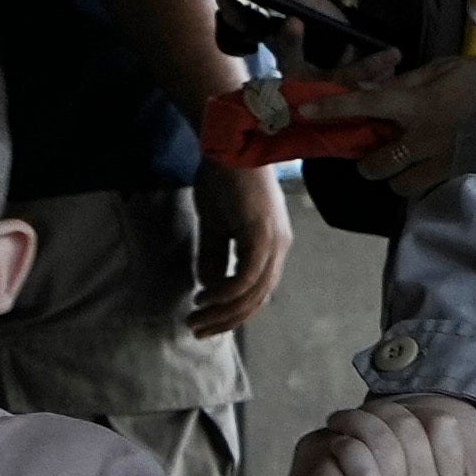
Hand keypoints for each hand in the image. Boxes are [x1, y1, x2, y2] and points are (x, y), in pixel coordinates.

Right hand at [188, 158, 286, 333]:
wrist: (227, 145)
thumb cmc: (222, 180)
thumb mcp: (216, 227)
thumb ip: (216, 257)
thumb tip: (210, 287)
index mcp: (272, 247)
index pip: (258, 292)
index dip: (234, 313)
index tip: (208, 323)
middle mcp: (279, 248)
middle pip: (258, 299)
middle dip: (227, 320)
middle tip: (198, 330)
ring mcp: (274, 242)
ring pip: (254, 292)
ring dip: (224, 311)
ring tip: (196, 319)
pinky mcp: (262, 234)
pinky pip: (248, 275)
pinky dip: (227, 291)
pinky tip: (206, 297)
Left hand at [263, 53, 475, 199]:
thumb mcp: (442, 68)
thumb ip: (405, 82)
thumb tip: (372, 89)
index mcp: (415, 103)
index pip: (363, 105)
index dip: (332, 108)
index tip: (305, 111)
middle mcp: (422, 137)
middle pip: (375, 165)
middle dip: (369, 163)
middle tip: (378, 153)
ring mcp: (441, 162)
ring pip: (399, 185)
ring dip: (397, 176)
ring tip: (408, 164)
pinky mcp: (459, 177)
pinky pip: (427, 190)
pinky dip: (423, 182)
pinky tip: (432, 168)